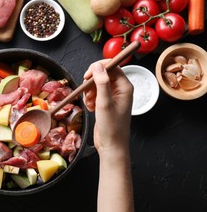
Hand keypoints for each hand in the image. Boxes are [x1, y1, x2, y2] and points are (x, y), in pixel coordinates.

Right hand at [83, 61, 135, 211]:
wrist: (111, 145)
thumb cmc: (112, 126)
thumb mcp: (104, 102)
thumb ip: (102, 82)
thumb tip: (98, 66)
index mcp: (125, 87)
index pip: (112, 67)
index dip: (98, 68)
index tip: (87, 76)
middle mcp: (121, 89)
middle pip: (103, 74)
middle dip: (92, 82)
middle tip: (87, 92)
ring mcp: (114, 96)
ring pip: (98, 84)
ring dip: (90, 91)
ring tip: (90, 103)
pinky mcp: (107, 102)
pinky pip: (96, 93)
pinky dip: (90, 98)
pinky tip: (90, 108)